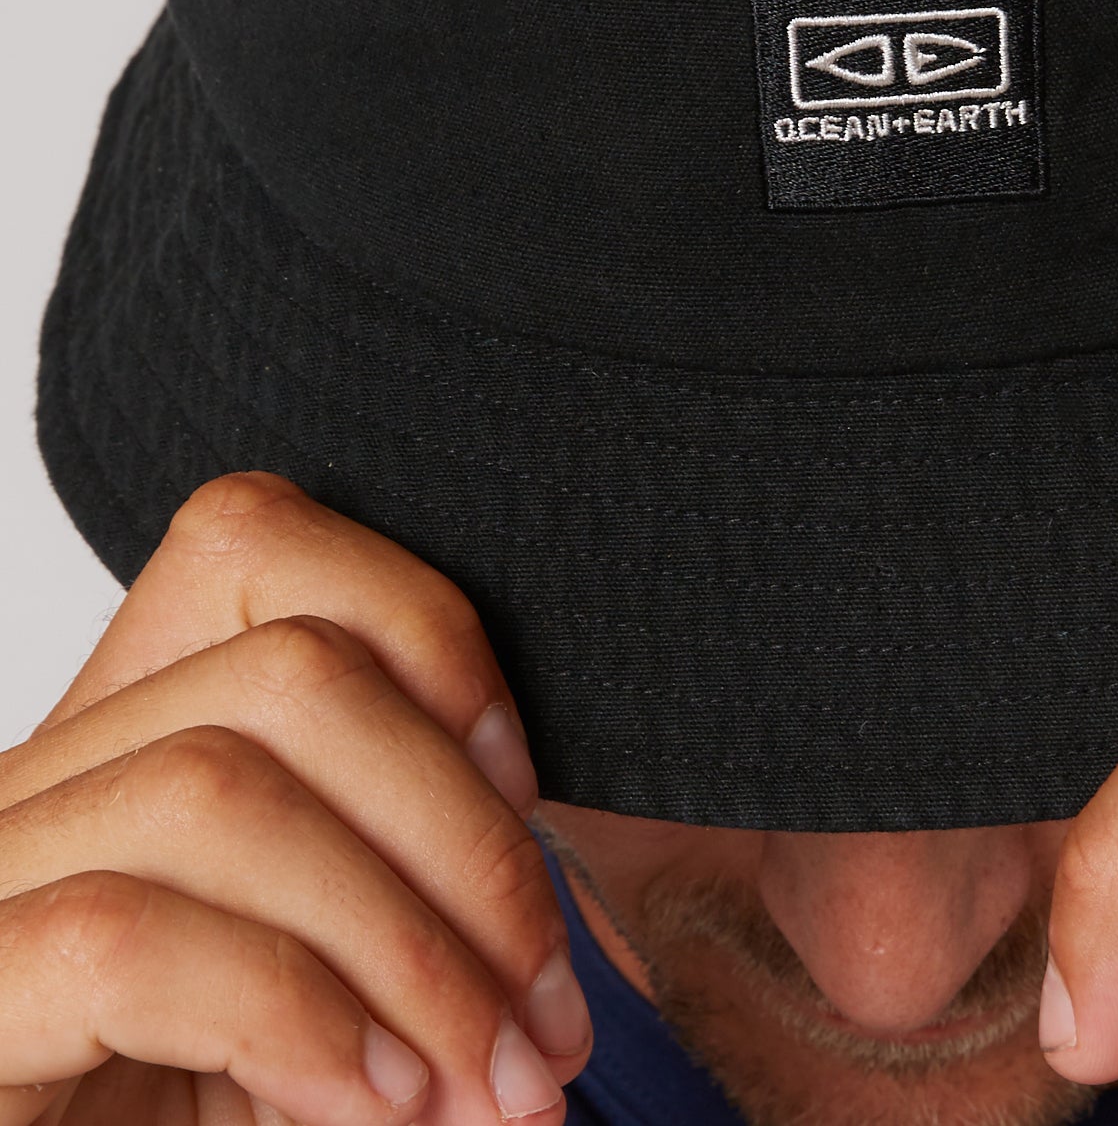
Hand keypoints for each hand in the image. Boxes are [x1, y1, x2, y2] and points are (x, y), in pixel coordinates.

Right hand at [0, 473, 591, 1125]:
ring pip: (218, 788)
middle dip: (464, 840)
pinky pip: (124, 941)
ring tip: (482, 1081)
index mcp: (126, 736)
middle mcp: (34, 783)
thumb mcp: (339, 973)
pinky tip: (369, 1102)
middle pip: (288, 675)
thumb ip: (420, 886)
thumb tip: (573, 900)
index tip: (532, 800)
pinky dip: (290, 1020)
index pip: (256, 541)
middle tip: (544, 1013)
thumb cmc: (227, 1114)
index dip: (428, 639)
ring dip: (404, 947)